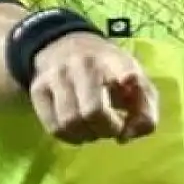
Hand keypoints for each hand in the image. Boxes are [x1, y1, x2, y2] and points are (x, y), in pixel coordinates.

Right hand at [30, 33, 158, 144]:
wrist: (63, 46)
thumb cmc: (108, 73)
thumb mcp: (134, 82)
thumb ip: (145, 110)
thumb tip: (129, 134)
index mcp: (112, 60)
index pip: (121, 66)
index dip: (127, 75)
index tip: (129, 80)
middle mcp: (82, 64)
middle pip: (93, 111)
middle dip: (106, 130)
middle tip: (112, 129)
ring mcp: (56, 75)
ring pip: (70, 122)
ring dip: (87, 136)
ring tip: (94, 130)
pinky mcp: (38, 89)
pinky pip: (54, 127)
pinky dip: (69, 137)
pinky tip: (78, 131)